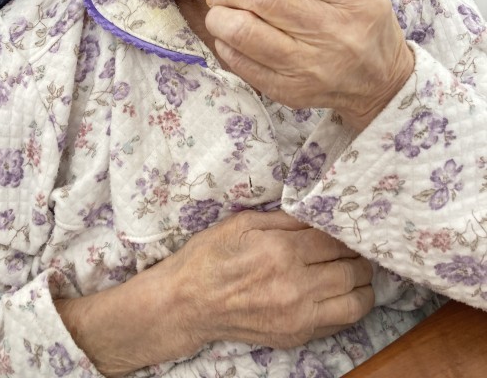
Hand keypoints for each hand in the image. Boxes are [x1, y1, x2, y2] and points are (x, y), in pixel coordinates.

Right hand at [55, 211, 373, 375]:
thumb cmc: (211, 256)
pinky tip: (344, 292)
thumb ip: (285, 219)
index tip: (346, 226)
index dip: (344, 231)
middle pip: (351, 269)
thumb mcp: (243, 222)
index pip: (333, 240)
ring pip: (355, 300)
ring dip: (363, 284)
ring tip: (357, 270)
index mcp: (280, 251)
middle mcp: (294, 286)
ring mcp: (297, 316)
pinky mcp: (296, 336)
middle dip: (358, 256)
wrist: (187, 303)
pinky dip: (351, 306)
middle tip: (355, 247)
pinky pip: (340, 322)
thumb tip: (318, 214)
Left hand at [205, 0, 413, 130]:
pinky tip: (228, 38)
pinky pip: (243, 64)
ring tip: (218, 13)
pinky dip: (226, 46)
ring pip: (246, 32)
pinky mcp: (291, 91)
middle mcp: (333, 32)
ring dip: (220, 17)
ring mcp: (310, 66)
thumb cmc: (360, 25)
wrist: (381, 83)